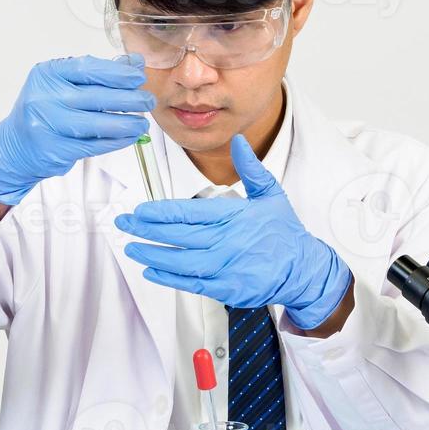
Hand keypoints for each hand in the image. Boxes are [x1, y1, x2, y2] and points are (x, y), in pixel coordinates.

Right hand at [0, 55, 152, 205]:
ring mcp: (48, 125)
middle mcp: (44, 97)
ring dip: (125, 124)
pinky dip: (115, 142)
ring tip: (142, 123)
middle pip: (96, 97)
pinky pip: (93, 145)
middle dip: (129, 99)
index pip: (88, 68)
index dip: (118, 73)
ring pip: (97, 124)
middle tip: (148, 101)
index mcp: (48, 74)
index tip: (139, 77)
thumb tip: (134, 64)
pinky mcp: (54, 150)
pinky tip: (128, 137)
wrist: (15, 146)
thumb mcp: (64, 84)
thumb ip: (98, 73)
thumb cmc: (43, 111)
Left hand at [115, 134, 352, 329]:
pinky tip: (151, 271)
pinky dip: (168, 278)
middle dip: (147, 229)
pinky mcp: (227, 289)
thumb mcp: (270, 194)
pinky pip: (191, 283)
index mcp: (235, 215)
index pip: (189, 212)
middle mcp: (228, 241)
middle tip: (124, 223)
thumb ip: (251, 168)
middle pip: (179, 235)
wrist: (303, 270)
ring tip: (132, 248)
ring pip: (181, 261)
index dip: (161, 211)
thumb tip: (238, 141)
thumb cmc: (284, 232)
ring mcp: (227, 267)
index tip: (140, 209)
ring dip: (152, 254)